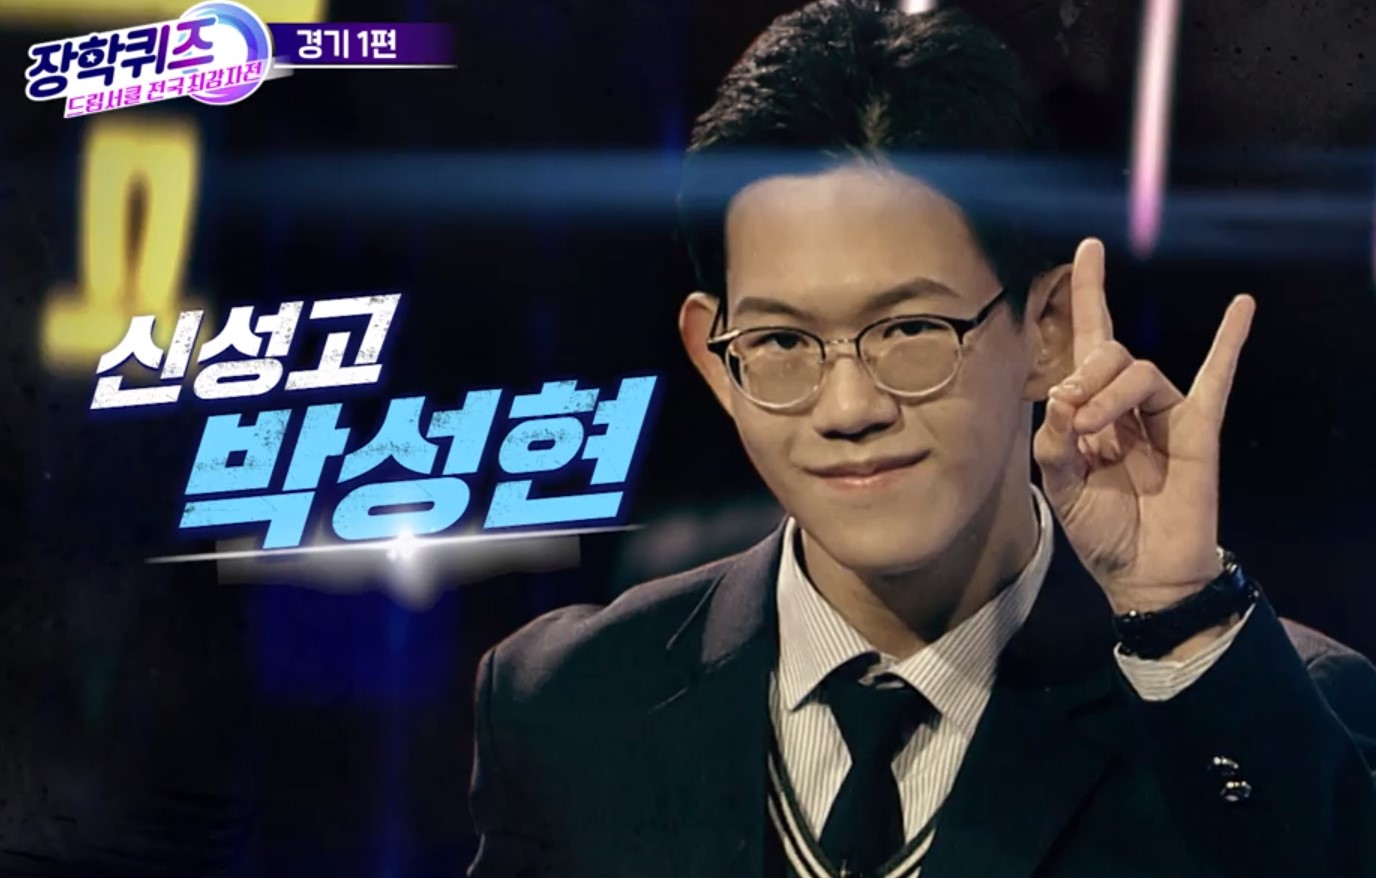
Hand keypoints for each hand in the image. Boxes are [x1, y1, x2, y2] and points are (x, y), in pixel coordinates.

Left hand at [1033, 238, 1255, 613]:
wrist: (1143, 571)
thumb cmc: (1100, 529)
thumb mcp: (1059, 486)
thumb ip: (1056, 441)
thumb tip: (1064, 397)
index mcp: (1090, 410)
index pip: (1086, 341)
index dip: (1086, 294)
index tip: (1088, 249)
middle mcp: (1126, 403)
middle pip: (1110, 353)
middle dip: (1088, 376)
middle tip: (1079, 418)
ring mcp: (1164, 413)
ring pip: (1141, 371)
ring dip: (1114, 393)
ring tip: (1100, 432)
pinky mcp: (1197, 429)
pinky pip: (1215, 379)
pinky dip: (1229, 342)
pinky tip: (1242, 308)